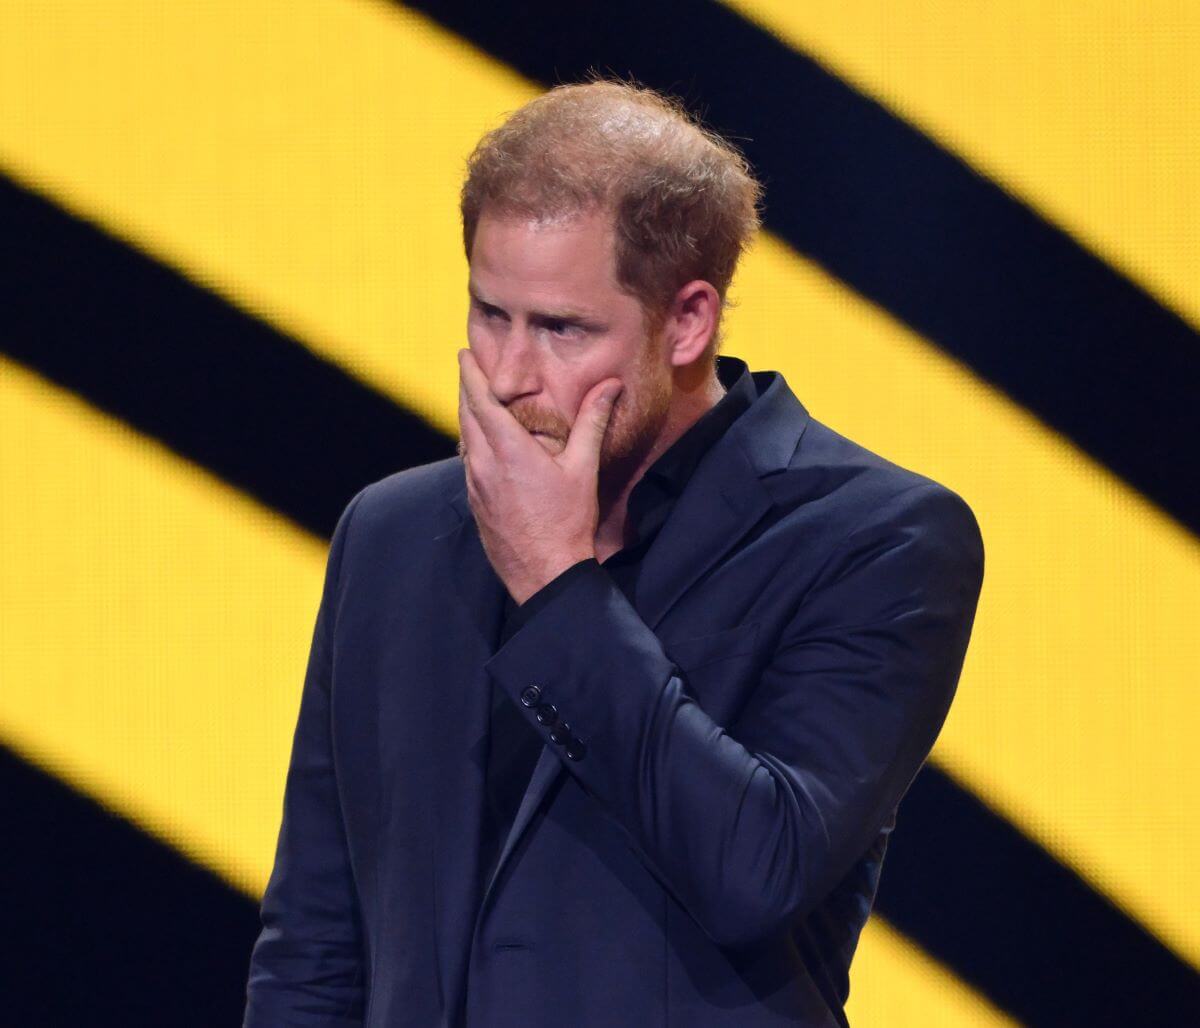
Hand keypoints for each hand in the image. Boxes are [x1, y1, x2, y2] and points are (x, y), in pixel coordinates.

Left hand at [457, 348, 621, 604]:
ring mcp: (475, 486)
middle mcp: (484, 465)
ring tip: (476, 400)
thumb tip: (610, 385)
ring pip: (464, 440)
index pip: (481, 401)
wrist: (545, 574)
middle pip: (466, 416)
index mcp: (509, 451)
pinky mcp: (475, 504)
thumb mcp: (583, 469)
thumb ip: (592, 422)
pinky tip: (483, 445)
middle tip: (469, 368)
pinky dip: (472, 444)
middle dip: (467, 389)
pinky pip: (468, 463)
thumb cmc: (568, 522)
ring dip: (468, 417)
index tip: (465, 354)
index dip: (472, 374)